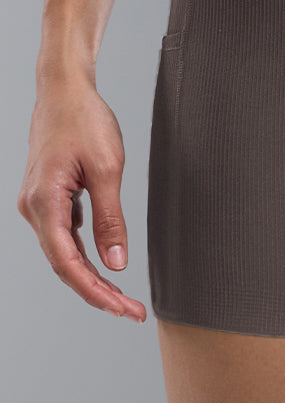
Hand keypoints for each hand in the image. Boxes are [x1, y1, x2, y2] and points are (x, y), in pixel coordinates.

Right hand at [18, 74, 146, 322]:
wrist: (65, 90)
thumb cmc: (85, 122)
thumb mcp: (107, 170)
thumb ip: (110, 219)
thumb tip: (115, 263)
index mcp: (44, 204)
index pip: (68, 263)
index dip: (96, 291)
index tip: (123, 309)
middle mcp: (34, 209)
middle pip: (65, 264)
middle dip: (98, 291)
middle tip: (132, 311)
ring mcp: (39, 204)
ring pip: (65, 252)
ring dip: (93, 275)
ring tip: (124, 295)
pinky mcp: (50, 197)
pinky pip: (66, 234)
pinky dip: (86, 252)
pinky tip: (107, 261)